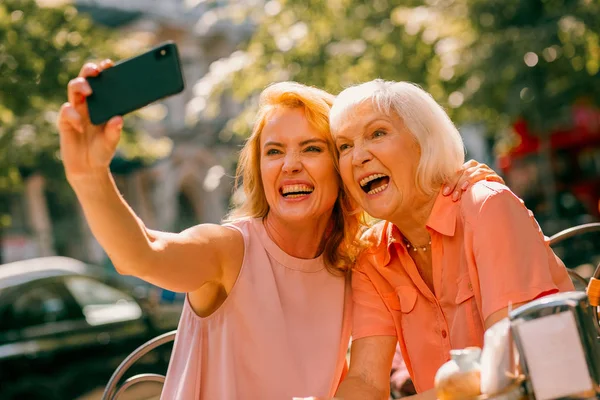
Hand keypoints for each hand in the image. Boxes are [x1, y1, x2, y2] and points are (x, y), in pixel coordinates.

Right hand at [57, 60, 122, 178]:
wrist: (89, 168)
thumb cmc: (102, 150)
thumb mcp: (111, 141)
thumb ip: (114, 131)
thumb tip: (118, 119)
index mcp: (102, 104)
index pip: (102, 83)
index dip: (104, 71)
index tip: (109, 64)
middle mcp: (88, 104)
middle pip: (85, 79)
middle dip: (89, 71)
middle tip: (96, 71)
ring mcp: (75, 110)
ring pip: (73, 89)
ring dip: (80, 86)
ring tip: (89, 92)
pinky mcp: (65, 121)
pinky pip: (66, 111)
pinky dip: (74, 116)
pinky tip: (80, 125)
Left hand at [442, 159, 504, 200]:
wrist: (492, 198)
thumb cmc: (473, 193)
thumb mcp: (462, 189)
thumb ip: (454, 185)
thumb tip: (442, 191)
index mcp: (469, 166)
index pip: (458, 171)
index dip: (451, 182)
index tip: (445, 193)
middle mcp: (479, 167)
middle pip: (467, 172)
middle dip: (458, 185)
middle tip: (453, 197)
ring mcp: (489, 172)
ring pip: (478, 173)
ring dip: (470, 181)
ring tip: (463, 189)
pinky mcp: (498, 179)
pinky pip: (494, 176)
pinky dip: (490, 177)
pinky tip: (485, 181)